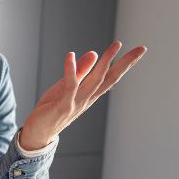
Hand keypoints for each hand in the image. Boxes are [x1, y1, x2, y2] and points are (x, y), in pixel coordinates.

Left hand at [19, 41, 146, 149]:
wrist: (37, 133)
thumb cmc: (51, 110)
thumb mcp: (66, 87)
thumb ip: (80, 72)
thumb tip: (94, 53)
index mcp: (89, 94)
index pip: (111, 77)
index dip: (125, 64)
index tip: (140, 50)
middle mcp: (87, 99)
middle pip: (109, 78)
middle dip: (125, 63)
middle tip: (141, 49)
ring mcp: (76, 103)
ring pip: (95, 81)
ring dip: (105, 62)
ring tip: (116, 45)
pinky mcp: (62, 106)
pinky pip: (69, 86)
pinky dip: (70, 71)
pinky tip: (71, 56)